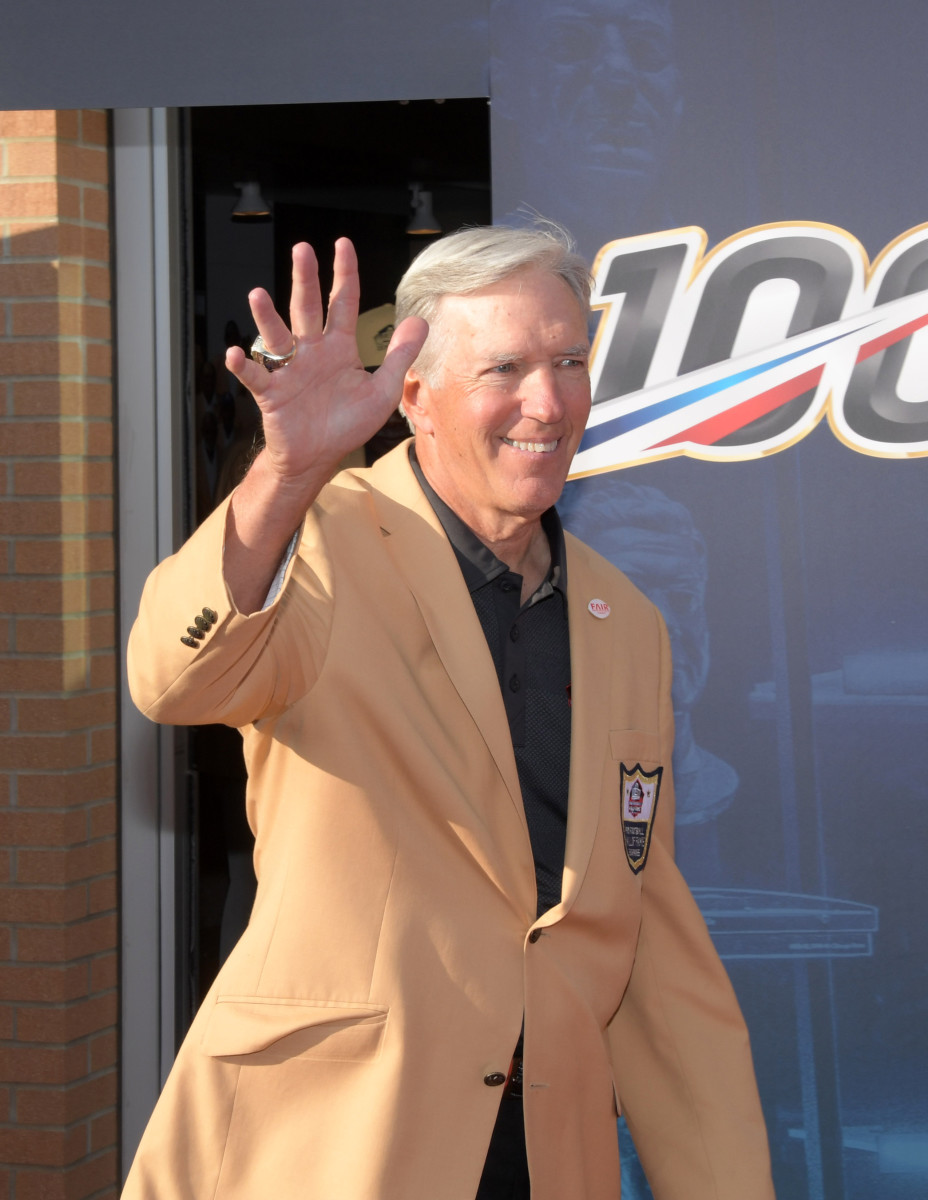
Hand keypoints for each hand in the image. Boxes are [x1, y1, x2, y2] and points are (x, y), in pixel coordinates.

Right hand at [221, 239, 427, 614]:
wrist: (318, 457)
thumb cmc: (347, 423)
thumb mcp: (383, 391)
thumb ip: (400, 356)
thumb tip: (420, 320)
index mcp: (338, 347)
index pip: (342, 303)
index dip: (344, 275)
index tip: (342, 244)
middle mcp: (311, 351)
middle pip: (306, 308)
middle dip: (305, 279)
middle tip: (302, 249)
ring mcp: (289, 370)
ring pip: (276, 336)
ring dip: (266, 316)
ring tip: (258, 295)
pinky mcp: (271, 393)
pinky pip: (255, 376)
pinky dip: (244, 366)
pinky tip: (237, 354)